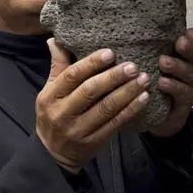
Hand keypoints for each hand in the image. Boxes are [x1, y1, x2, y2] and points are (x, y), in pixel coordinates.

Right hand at [36, 39, 150, 172]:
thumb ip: (57, 67)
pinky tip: (143, 98)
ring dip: (127, 93)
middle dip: (113, 77)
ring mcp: (78, 129)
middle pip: (89, 91)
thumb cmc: (52, 115)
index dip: (91, 63)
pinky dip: (130, 110)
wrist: (52, 153)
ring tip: (143, 79)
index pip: (71, 76)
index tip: (111, 53)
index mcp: (50, 97)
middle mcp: (62, 113)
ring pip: (105, 108)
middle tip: (132, 66)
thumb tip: (55, 39)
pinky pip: (115, 124)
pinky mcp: (93, 142)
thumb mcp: (49, 92)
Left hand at [148, 28, 192, 137]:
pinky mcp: (185, 101)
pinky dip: (173, 86)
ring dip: (176, 66)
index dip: (191, 36)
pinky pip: (182, 92)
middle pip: (192, 55)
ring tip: (163, 62)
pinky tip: (162, 83)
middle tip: (179, 42)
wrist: (159, 121)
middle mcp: (186, 69)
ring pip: (188, 72)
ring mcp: (188, 85)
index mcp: (178, 57)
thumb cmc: (152, 90)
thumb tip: (122, 39)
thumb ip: (142, 55)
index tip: (185, 30)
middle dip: (187, 47)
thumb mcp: (147, 70)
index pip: (189, 42)